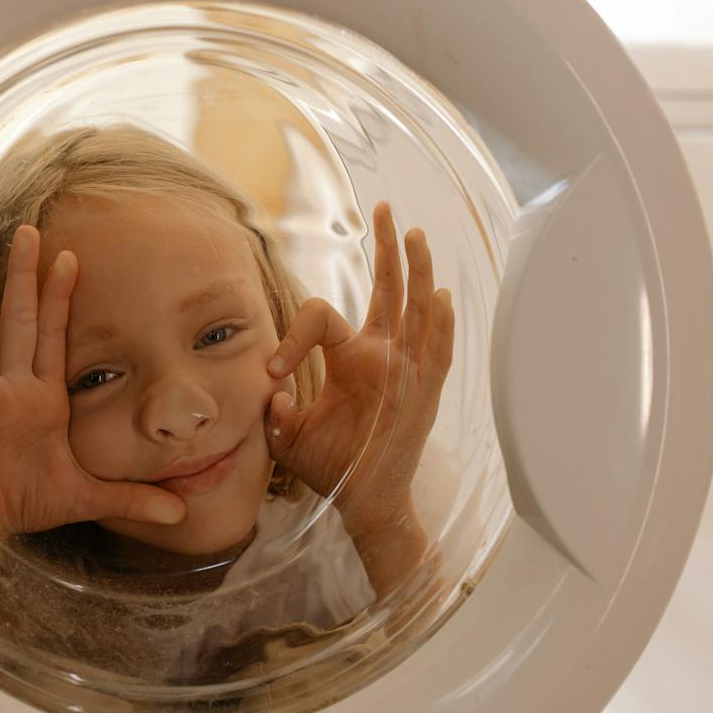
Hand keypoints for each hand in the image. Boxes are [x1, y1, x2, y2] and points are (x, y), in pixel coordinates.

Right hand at [0, 226, 186, 535]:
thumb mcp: (86, 498)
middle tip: (28, 230)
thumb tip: (181, 514)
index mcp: (41, 399)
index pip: (53, 336)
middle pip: (16, 321)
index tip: (70, 257)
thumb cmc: (23, 505)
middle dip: (22, 276)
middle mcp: (8, 389)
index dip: (60, 298)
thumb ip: (132, 499)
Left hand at [264, 200, 454, 531]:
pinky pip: (437, 354)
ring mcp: (407, 370)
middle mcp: (383, 355)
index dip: (292, 336)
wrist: (363, 504)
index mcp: (351, 358)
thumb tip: (272, 389)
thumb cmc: (332, 467)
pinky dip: (440, 326)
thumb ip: (276, 409)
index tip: (273, 374)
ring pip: (415, 310)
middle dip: (387, 249)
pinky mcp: (424, 394)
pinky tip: (440, 294)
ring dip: (415, 272)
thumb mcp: (291, 434)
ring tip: (414, 234)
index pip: (321, 317)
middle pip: (388, 290)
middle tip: (384, 209)